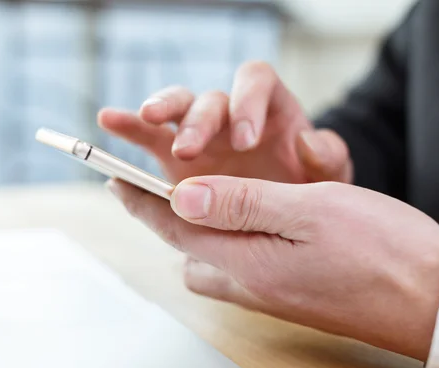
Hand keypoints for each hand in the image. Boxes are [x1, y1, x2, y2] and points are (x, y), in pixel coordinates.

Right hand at [98, 61, 352, 184]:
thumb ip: (328, 157)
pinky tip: (109, 122)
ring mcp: (200, 135)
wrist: (286, 216)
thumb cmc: (308, 188)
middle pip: (209, 99)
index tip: (246, 140)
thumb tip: (308, 142)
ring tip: (141, 120)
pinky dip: (130, 127)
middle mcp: (229, 116)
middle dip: (198, 121)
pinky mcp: (176, 158)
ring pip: (175, 109)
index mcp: (268, 109)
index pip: (254, 81)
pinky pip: (150, 136)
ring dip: (158, 113)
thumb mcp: (328, 177)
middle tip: (192, 149)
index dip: (247, 103)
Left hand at [107, 177, 438, 361]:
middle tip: (158, 184)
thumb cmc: (381, 253)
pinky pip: (239, 265)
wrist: (431, 301)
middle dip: (165, 216)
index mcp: (246, 261)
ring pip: (210, 259)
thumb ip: (242, 203)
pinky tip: (245, 223)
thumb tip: (185, 194)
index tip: (116, 179)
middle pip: (186, 248)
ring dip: (199, 228)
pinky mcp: (286, 293)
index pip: (175, 226)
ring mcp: (268, 292)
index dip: (141, 200)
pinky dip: (229, 238)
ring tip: (200, 198)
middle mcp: (249, 282)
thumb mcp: (309, 211)